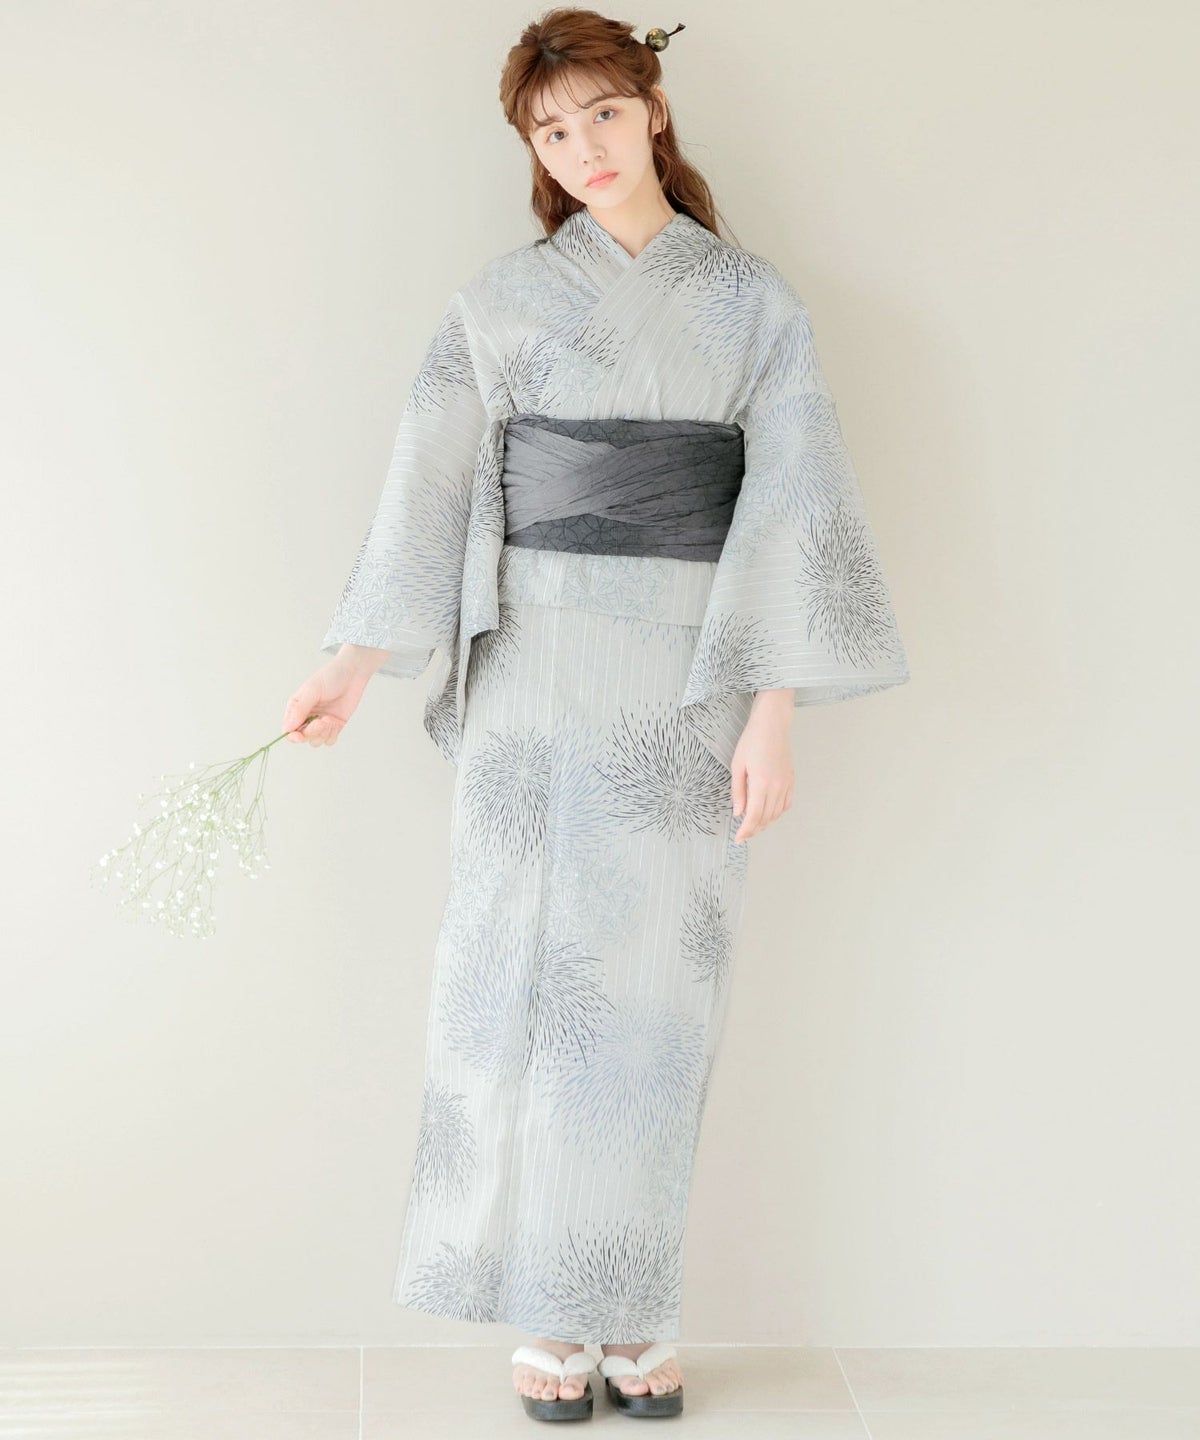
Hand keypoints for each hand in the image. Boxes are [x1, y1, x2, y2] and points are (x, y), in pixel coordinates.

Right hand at [281, 655, 372, 746]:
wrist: (354, 674)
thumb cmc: (331, 676)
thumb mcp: (312, 690)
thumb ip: (300, 709)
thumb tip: (288, 727)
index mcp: (297, 707)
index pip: (289, 729)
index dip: (292, 736)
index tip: (299, 736)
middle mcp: (307, 717)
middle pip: (303, 737)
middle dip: (312, 732)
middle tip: (321, 721)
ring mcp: (321, 722)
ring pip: (316, 741)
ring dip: (323, 733)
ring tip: (330, 719)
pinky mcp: (334, 726)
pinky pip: (329, 740)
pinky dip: (332, 734)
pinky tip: (336, 722)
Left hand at [730, 690, 794, 842]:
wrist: (772, 725)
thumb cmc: (752, 741)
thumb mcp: (737, 765)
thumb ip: (738, 791)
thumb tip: (739, 813)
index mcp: (761, 783)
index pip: (754, 816)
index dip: (746, 830)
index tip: (739, 838)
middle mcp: (777, 786)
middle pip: (766, 817)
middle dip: (754, 829)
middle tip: (744, 834)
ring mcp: (786, 783)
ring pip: (777, 813)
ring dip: (766, 823)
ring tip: (754, 826)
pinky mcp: (791, 779)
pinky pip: (786, 804)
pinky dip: (777, 813)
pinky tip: (769, 814)